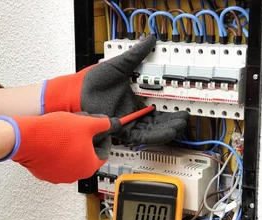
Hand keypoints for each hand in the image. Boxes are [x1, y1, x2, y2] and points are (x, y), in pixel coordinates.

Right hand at [0, 113, 120, 183]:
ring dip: (70, 148)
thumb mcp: (85, 123)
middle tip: (79, 129)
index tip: (97, 130)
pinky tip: (52, 141)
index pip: (103, 153)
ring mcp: (59, 177)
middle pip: (87, 157)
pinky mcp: (45, 174)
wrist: (27, 139)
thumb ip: (103, 124)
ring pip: (70, 160)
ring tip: (64, 133)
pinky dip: (56, 153)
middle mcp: (75, 175)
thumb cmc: (54, 134)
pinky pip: (55, 163)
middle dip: (85, 142)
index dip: (102, 138)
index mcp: (89, 166)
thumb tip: (111, 124)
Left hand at [42, 35, 187, 144]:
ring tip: (179, 126)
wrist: (78, 92)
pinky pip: (139, 136)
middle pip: (157, 122)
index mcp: (133, 100)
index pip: (156, 108)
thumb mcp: (120, 65)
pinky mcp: (120, 128)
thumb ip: (136, 55)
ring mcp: (126, 121)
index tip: (182, 108)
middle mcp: (131, 113)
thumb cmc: (93, 81)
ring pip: (151, 130)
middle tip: (183, 118)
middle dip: (172, 122)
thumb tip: (149, 40)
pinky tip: (165, 132)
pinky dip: (153, 135)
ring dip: (166, 129)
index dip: (170, 110)